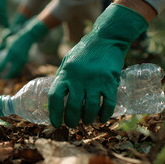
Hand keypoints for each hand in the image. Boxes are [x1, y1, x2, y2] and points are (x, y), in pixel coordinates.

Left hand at [0, 18, 48, 78]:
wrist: (28, 38)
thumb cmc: (16, 39)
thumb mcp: (7, 41)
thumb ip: (2, 46)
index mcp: (10, 54)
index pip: (2, 65)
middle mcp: (16, 58)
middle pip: (11, 72)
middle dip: (6, 77)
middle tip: (0, 80)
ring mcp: (22, 60)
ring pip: (16, 72)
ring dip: (11, 75)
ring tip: (6, 78)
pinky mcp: (25, 61)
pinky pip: (19, 70)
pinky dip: (15, 73)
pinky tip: (11, 74)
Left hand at [48, 4, 147, 127]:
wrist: (106, 38)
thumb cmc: (84, 51)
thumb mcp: (68, 61)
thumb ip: (63, 78)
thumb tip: (57, 98)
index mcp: (65, 73)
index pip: (55, 97)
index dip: (54, 113)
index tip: (55, 123)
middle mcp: (79, 78)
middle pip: (73, 107)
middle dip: (72, 120)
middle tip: (72, 125)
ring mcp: (95, 80)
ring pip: (91, 108)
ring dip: (88, 119)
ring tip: (87, 122)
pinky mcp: (110, 81)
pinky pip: (107, 103)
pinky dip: (104, 114)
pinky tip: (101, 119)